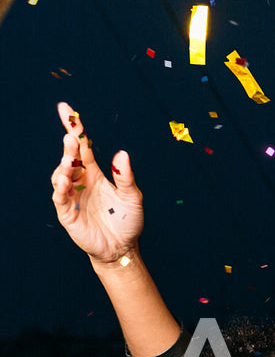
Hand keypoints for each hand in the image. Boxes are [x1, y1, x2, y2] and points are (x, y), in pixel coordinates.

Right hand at [51, 102, 142, 264]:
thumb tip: (122, 154)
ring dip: (65, 166)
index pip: (82, 147)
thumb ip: (126, 177)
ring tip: (70, 159)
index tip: (66, 109)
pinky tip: (64, 180)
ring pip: (61, 175)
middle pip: (71, 157)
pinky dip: (60, 188)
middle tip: (70, 136)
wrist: (122, 247)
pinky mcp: (67, 212)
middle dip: (69, 146)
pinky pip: (60, 197)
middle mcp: (80, 181)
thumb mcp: (132, 196)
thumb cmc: (127, 220)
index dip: (74, 129)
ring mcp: (71, 195)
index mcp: (95, 173)